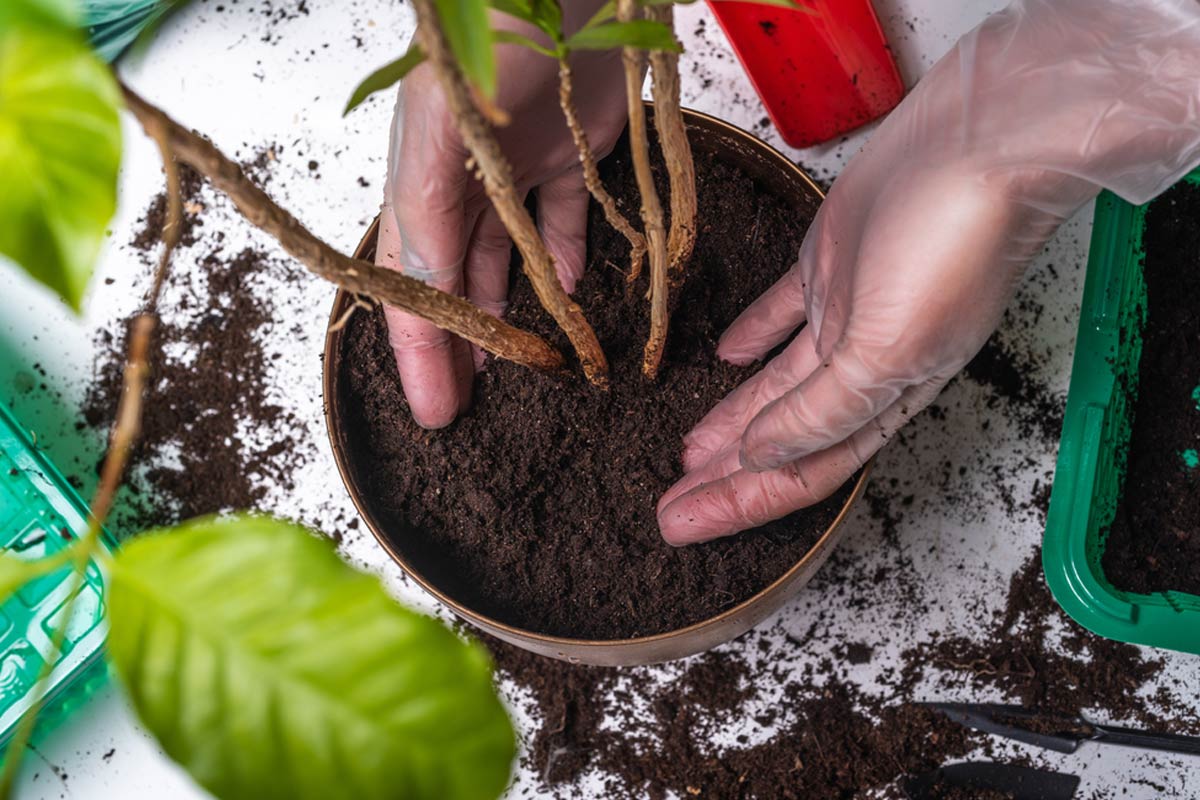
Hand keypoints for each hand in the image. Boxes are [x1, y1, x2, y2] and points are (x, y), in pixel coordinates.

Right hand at [378, 7, 624, 427]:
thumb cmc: (501, 19)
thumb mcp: (447, 119)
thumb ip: (431, 208)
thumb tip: (422, 291)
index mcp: (421, 173)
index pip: (414, 280)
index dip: (422, 350)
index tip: (436, 412)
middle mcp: (465, 177)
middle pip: (455, 279)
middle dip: (463, 344)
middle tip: (468, 408)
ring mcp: (521, 166)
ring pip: (508, 257)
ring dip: (511, 312)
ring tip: (519, 367)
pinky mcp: (575, 151)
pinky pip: (565, 220)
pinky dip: (568, 258)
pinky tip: (573, 293)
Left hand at [658, 0, 1199, 545]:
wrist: (978, 141)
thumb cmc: (950, 247)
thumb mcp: (887, 352)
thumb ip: (822, 412)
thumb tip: (761, 456)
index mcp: (886, 398)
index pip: (803, 471)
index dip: (741, 503)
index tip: (682, 526)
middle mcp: (865, 364)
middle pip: (782, 439)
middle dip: (724, 478)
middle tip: (669, 506)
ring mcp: (846, 311)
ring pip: (774, 385)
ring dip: (729, 418)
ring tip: (684, 453)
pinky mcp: (829, 260)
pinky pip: (779, 313)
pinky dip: (750, 338)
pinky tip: (722, 358)